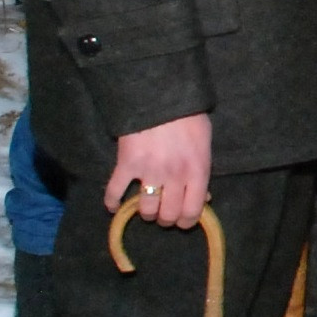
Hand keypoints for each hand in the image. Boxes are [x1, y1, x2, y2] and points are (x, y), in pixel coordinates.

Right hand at [106, 112, 211, 228]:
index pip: (193, 212)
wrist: (162, 94)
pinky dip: (112, 202)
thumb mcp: (205, 143)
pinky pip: (115, 191)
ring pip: (146, 209)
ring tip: (147, 205)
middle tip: (164, 212)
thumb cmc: (189, 117)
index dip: (187, 222)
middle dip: (166, 218)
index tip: (182, 221)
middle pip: (168, 215)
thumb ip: (203, 171)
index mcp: (197, 170)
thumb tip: (205, 198)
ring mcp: (149, 171)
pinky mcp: (127, 164)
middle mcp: (174, 176)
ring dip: (146, 212)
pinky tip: (113, 206)